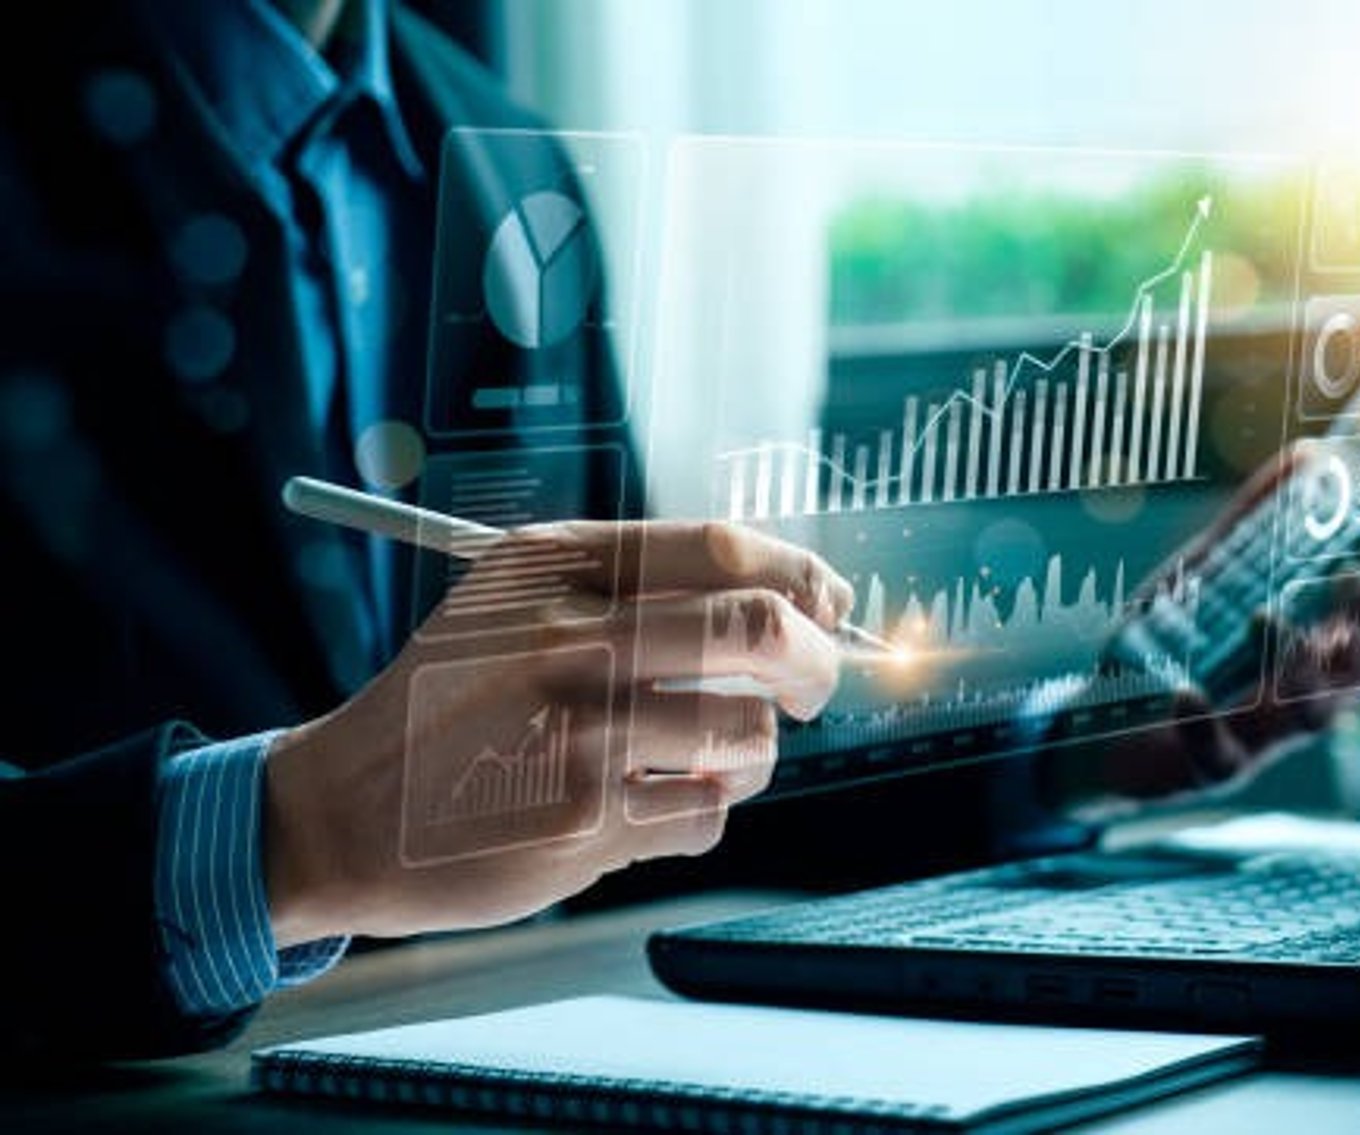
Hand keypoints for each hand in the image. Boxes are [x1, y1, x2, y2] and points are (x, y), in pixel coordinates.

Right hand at [263, 521, 850, 945]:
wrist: (345, 809)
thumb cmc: (453, 704)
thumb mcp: (516, 604)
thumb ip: (637, 587)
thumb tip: (794, 599)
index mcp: (558, 568)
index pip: (726, 550)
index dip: (802, 578)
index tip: (828, 604)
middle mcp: (570, 639)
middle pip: (762, 633)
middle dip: (817, 663)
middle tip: (811, 686)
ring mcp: (580, 732)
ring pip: (749, 736)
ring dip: (746, 754)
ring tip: (691, 757)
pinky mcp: (584, 820)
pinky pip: (706, 814)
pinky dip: (693, 814)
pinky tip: (634, 804)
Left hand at [1041, 449, 1359, 811]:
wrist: (1098, 732)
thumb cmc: (1170, 649)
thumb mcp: (1207, 576)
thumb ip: (1255, 521)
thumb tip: (1308, 454)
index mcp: (1312, 645)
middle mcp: (1302, 692)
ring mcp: (1262, 735)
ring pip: (1315, 717)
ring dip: (1299, 664)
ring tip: (1263, 615)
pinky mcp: (1212, 768)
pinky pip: (1224, 756)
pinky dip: (1206, 721)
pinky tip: (1185, 690)